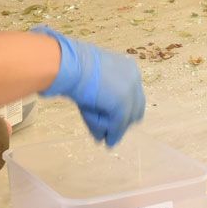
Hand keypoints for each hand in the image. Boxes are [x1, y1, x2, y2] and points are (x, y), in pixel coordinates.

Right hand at [31, 26, 145, 146]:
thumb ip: (101, 96)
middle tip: (110, 133)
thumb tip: (101, 117)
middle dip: (123, 122)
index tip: (113, 120)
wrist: (70, 64)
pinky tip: (107, 142)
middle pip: (136, 108)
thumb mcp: (93, 79)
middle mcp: (135, 78)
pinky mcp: (122, 105)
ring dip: (115, 128)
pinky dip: (113, 134)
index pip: (134, 95)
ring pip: (127, 119)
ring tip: (101, 137)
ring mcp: (130, 92)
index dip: (124, 110)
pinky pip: (118, 125)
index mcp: (129, 68)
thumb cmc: (75, 67)